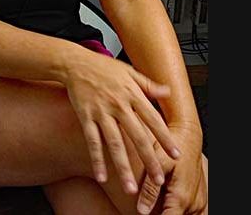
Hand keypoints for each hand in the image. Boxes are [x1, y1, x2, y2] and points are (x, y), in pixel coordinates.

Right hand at [63, 50, 180, 196]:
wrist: (75, 62)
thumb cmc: (103, 67)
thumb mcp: (129, 71)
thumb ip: (148, 84)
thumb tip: (168, 92)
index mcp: (132, 94)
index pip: (153, 119)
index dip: (164, 137)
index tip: (175, 154)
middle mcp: (118, 105)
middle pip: (137, 136)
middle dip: (149, 160)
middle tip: (158, 180)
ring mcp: (101, 112)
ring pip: (115, 144)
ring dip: (123, 167)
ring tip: (130, 187)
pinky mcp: (86, 117)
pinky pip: (92, 142)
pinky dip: (97, 159)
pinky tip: (102, 177)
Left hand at [136, 127, 205, 214]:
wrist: (190, 136)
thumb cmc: (172, 146)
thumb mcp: (159, 164)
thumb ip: (150, 190)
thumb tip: (141, 212)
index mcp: (181, 198)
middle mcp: (193, 203)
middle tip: (150, 211)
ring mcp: (199, 202)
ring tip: (162, 208)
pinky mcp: (201, 198)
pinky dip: (184, 214)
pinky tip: (172, 209)